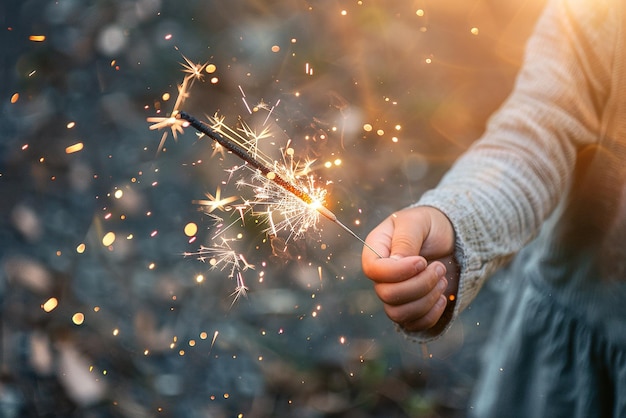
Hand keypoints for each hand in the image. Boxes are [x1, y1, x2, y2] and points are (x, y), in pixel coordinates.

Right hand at [362, 206, 457, 331]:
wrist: (450, 238)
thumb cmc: (430, 224)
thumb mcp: (418, 222)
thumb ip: (405, 239)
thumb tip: (397, 263)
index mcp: (376, 249)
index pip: (373, 270)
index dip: (397, 272)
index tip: (422, 261)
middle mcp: (381, 275)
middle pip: (387, 295)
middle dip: (420, 285)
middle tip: (438, 267)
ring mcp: (394, 294)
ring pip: (398, 314)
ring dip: (427, 299)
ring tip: (442, 279)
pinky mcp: (410, 308)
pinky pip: (413, 325)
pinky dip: (431, 315)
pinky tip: (442, 297)